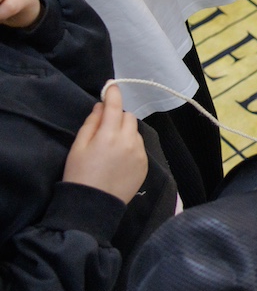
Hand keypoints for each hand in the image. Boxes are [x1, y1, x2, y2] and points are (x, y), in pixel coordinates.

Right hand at [63, 84, 148, 204]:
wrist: (92, 205)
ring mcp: (139, 153)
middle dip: (118, 117)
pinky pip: (139, 146)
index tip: (111, 85)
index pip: (114, 106)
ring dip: (126, 132)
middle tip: (105, 128)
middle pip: (128, 117)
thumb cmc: (79, 174)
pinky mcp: (145, 164)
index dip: (113, 93)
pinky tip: (119, 159)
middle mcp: (128, 141)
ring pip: (135, 131)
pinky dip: (131, 146)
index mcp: (108, 135)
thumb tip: (101, 107)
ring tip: (111, 147)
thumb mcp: (78, 147)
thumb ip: (91, 124)